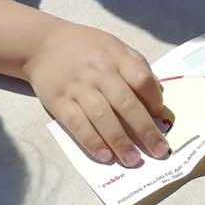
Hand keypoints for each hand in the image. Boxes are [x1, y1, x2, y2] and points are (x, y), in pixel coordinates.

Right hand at [28, 22, 170, 167]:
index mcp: (115, 56)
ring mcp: (78, 88)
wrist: (42, 45)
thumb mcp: (113, 46)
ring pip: (102, 117)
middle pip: (125, 102)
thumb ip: (135, 66)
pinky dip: (92, 141)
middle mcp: (98, 72)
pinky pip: (77, 125)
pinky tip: (105, 156)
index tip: (161, 116)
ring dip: (120, 141)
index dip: (154, 99)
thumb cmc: (86, 47)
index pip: (140, 78)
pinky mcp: (58, 103)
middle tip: (158, 151)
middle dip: (144, 129)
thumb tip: (157, 96)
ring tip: (133, 160)